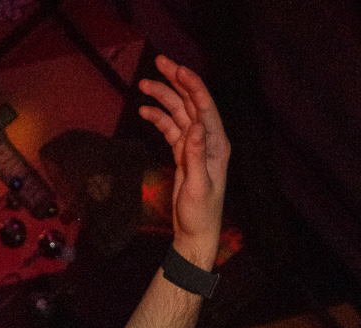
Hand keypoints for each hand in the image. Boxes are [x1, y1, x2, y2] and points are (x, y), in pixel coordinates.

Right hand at [139, 57, 229, 267]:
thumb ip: (197, 156)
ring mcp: (195, 146)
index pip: (205, 107)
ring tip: (143, 85)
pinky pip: (170, 129)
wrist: (195, 233)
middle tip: (159, 62)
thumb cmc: (200, 214)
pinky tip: (144, 111)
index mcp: (217, 144)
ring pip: (178, 113)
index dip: (192, 85)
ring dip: (162, 97)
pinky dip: (158, 118)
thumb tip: (195, 127)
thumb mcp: (198, 187)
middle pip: (191, 102)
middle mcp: (208, 140)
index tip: (176, 69)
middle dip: (175, 81)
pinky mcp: (183, 154)